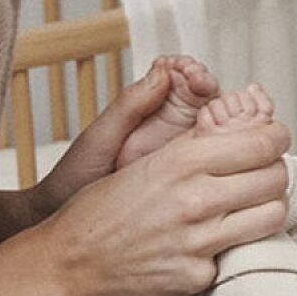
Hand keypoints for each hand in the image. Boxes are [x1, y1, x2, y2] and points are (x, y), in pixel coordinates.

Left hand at [30, 58, 214, 218]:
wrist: (70, 224)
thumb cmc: (75, 180)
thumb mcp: (100, 138)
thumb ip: (129, 105)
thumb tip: (161, 71)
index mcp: (148, 112)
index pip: (180, 81)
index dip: (190, 71)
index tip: (191, 74)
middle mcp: (169, 130)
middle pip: (206, 100)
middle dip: (210, 87)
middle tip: (205, 86)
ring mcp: (183, 154)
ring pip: (218, 128)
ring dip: (225, 115)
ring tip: (218, 112)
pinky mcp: (192, 179)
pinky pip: (216, 160)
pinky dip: (226, 149)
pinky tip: (225, 146)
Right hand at [35, 114, 290, 295]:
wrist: (70, 261)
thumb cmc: (102, 210)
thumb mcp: (146, 160)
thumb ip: (195, 145)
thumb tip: (239, 126)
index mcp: (182, 162)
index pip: (262, 143)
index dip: (276, 138)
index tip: (274, 140)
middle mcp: (195, 200)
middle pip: (275, 178)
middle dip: (275, 172)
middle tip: (263, 174)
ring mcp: (198, 241)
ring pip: (271, 217)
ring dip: (266, 208)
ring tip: (248, 206)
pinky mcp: (197, 275)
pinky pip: (237, 255)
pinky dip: (228, 248)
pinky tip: (208, 242)